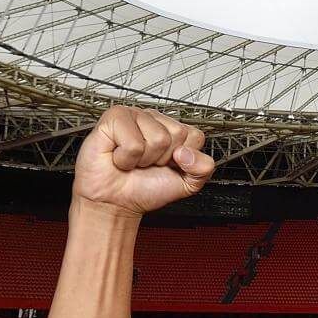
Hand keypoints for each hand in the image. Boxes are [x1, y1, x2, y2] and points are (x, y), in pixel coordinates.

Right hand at [73, 105, 214, 215]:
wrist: (116, 202)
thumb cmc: (144, 189)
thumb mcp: (187, 184)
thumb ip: (203, 169)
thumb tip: (189, 153)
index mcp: (173, 129)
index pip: (195, 136)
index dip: (182, 158)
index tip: (167, 165)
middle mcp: (155, 119)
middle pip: (178, 134)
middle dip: (162, 158)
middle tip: (146, 163)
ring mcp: (135, 115)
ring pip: (158, 138)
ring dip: (143, 159)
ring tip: (133, 161)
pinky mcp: (114, 118)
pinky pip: (133, 143)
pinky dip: (126, 158)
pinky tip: (119, 157)